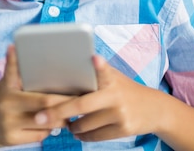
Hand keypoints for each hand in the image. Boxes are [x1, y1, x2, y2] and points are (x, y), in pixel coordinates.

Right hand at [0, 45, 72, 149]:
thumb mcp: (2, 86)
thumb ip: (15, 73)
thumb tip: (24, 49)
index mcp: (6, 87)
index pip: (25, 75)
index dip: (38, 65)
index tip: (66, 74)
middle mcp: (7, 104)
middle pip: (45, 102)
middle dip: (65, 101)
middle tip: (78, 98)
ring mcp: (9, 123)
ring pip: (46, 121)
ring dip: (60, 118)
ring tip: (67, 112)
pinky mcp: (12, 139)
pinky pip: (39, 135)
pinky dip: (48, 129)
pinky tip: (49, 124)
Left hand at [34, 55, 163, 141]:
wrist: (154, 109)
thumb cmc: (124, 89)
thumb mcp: (114, 77)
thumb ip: (95, 74)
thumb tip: (68, 66)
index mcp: (111, 78)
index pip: (104, 70)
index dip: (100, 65)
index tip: (94, 58)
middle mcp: (116, 95)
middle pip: (81, 105)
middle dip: (58, 112)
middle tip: (39, 118)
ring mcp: (120, 113)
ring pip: (84, 124)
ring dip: (70, 126)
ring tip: (65, 123)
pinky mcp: (123, 129)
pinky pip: (94, 136)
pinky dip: (82, 135)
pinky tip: (78, 132)